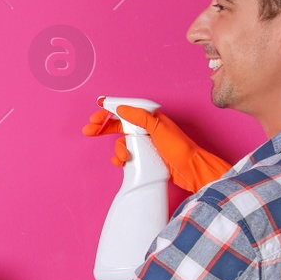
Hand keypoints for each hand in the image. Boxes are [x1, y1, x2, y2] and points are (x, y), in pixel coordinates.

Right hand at [82, 101, 233, 191]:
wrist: (192, 171)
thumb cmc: (180, 148)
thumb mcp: (159, 129)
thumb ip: (139, 117)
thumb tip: (120, 108)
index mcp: (150, 118)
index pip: (125, 110)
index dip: (109, 111)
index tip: (95, 115)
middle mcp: (146, 129)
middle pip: (119, 125)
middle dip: (103, 127)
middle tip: (88, 131)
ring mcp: (145, 144)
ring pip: (122, 143)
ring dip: (117, 149)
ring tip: (121, 157)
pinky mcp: (145, 158)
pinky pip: (127, 156)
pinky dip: (121, 159)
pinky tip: (122, 163)